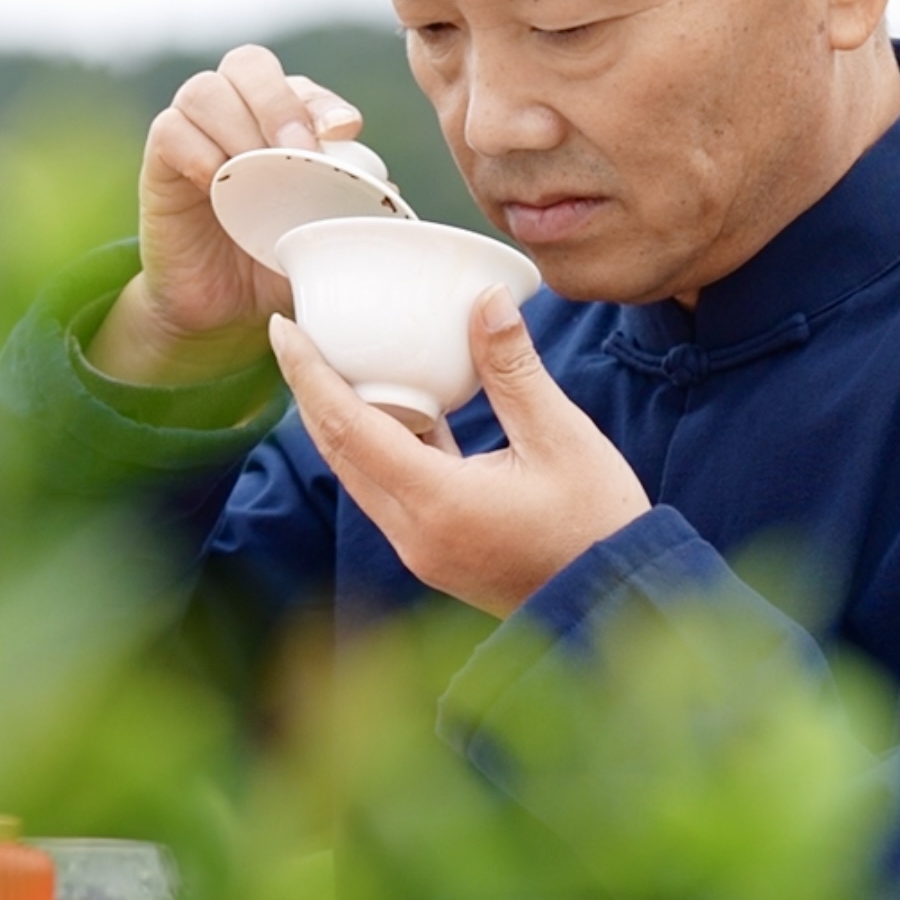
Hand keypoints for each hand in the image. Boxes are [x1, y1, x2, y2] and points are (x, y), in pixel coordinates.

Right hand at [87, 43, 365, 385]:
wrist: (225, 313)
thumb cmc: (279, 262)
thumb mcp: (326, 234)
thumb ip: (355, 205)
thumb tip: (392, 188)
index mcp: (281, 119)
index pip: (300, 84)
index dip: (322, 100)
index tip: (346, 131)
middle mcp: (235, 112)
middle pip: (247, 63)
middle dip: (277, 99)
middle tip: (299, 147)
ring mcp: (193, 132)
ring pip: (205, 90)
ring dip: (237, 124)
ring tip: (257, 169)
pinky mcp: (159, 162)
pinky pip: (170, 130)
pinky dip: (198, 151)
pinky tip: (218, 185)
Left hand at [267, 286, 651, 617]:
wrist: (617, 602)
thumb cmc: (598, 524)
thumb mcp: (561, 436)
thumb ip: (513, 368)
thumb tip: (485, 298)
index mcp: (436, 502)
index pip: (347, 428)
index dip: (308, 374)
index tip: (283, 327)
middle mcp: (413, 532)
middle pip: (338, 451)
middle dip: (309, 392)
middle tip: (296, 334)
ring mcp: (421, 547)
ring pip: (359, 473)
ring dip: (341, 420)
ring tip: (334, 363)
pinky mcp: (437, 550)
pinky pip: (389, 489)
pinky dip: (380, 446)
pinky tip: (395, 406)